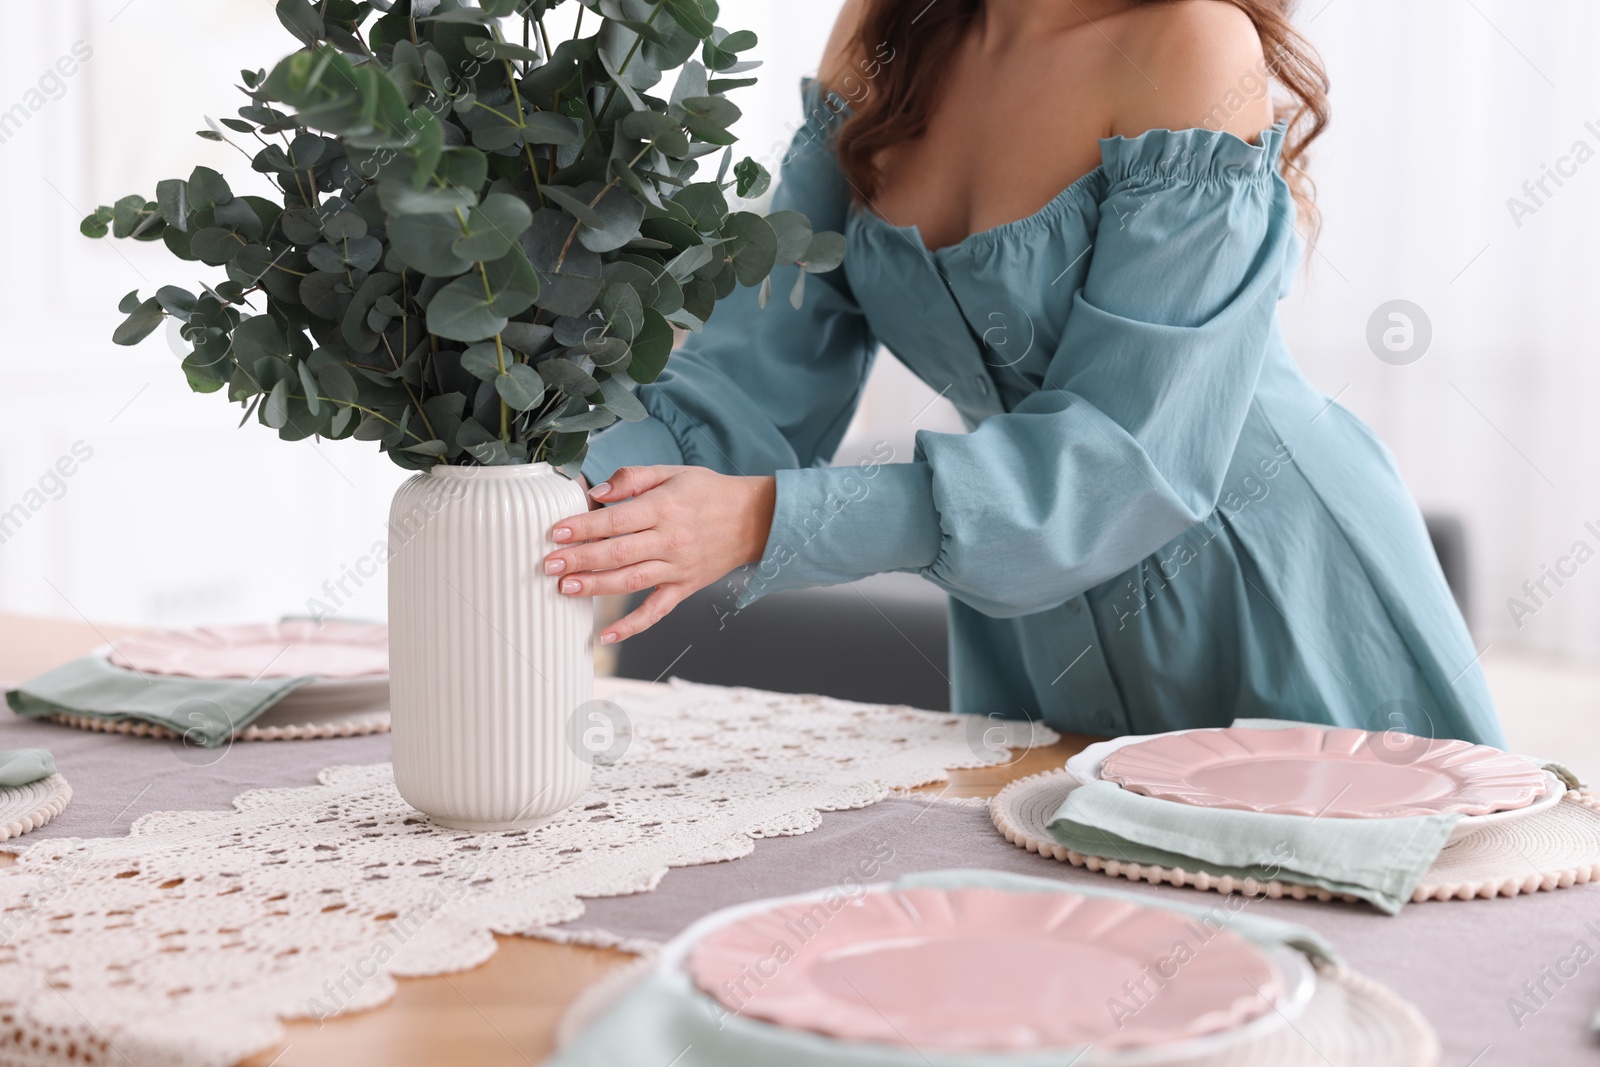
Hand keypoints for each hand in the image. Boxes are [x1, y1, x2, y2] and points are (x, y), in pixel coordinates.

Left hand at [544, 466, 776, 644]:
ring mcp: (677, 568)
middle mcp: (670, 540)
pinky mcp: (684, 588)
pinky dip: (632, 626)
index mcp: (664, 508)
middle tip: (549, 564)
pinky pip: (656, 611)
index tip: (557, 532)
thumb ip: (632, 478)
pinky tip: (607, 635)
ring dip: (596, 587)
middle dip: (580, 559)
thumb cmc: (709, 493)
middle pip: (618, 553)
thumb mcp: (672, 472)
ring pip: (631, 581)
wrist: (753, 519)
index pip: (616, 519)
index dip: (583, 526)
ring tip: (566, 588)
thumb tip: (597, 492)